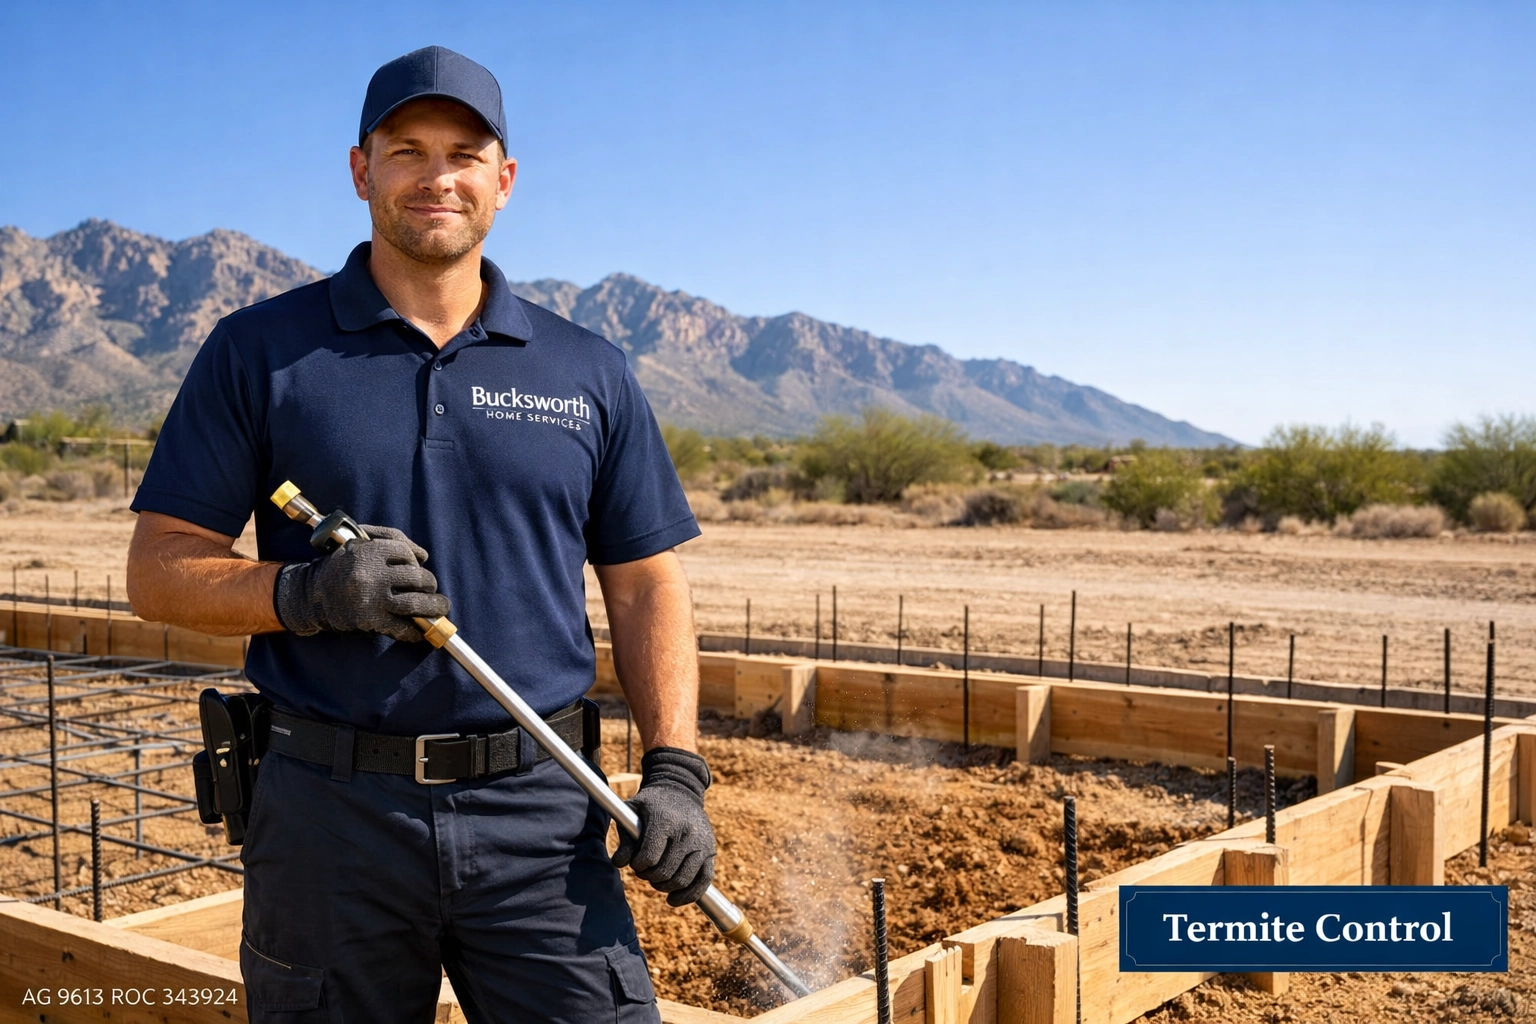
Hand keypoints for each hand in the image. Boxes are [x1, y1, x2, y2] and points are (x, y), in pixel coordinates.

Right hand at [273, 523, 449, 642]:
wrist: (312, 596)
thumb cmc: (342, 566)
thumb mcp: (359, 541)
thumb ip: (391, 538)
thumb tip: (423, 556)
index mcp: (366, 552)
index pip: (405, 553)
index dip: (415, 560)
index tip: (417, 567)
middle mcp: (370, 575)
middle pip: (416, 577)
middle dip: (428, 583)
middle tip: (431, 588)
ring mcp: (371, 599)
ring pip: (415, 603)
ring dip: (434, 607)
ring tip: (441, 608)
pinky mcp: (370, 621)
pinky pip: (402, 628)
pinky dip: (415, 631)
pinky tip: (420, 631)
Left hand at [611, 747, 715, 906]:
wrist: (680, 791)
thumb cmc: (651, 804)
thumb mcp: (632, 812)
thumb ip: (624, 838)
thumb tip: (618, 863)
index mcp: (665, 820)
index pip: (649, 858)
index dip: (638, 865)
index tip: (635, 862)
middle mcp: (686, 832)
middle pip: (664, 872)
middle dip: (649, 876)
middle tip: (644, 870)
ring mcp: (701, 843)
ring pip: (681, 880)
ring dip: (664, 886)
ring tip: (656, 878)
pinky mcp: (711, 852)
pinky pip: (703, 882)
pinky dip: (688, 896)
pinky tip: (673, 899)